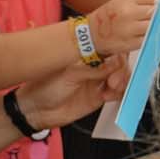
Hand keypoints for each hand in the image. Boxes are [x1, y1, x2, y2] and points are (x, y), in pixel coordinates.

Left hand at [12, 56, 127, 129]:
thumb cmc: (44, 89)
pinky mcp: (98, 96)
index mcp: (83, 54)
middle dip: (120, 70)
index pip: (108, 47)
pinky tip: (109, 96)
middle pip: (118, 63)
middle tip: (113, 80)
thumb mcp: (69, 75)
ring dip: (122, 82)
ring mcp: (96, 81)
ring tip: (111, 88)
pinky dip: (119, 94)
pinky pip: (117, 92)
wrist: (36, 111)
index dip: (118, 51)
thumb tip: (115, 62)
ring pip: (121, 77)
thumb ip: (94, 69)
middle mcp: (92, 66)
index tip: (123, 58)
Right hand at [86, 0, 156, 55]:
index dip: (158, 3)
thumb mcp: (121, 0)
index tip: (158, 6)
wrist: (90, 35)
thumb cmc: (108, 17)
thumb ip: (141, 0)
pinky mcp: (130, 43)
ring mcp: (129, 29)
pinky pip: (149, 38)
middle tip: (152, 18)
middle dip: (157, 15)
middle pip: (156, 12)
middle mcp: (128, 12)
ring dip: (154, 26)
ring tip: (147, 27)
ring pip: (154, 25)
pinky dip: (149, 37)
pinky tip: (143, 35)